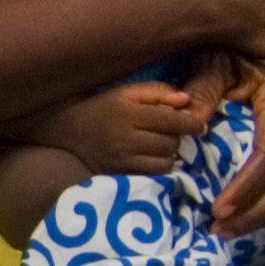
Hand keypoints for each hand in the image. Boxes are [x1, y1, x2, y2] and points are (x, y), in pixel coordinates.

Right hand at [2, 78, 205, 175]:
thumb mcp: (126, 92)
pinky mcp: (119, 173)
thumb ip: (157, 92)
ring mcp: (122, 158)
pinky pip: (154, 173)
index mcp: (128, 112)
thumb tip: (186, 101)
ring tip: (161, 145)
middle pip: (170, 142)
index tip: (199, 125)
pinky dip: (160, 166)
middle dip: (177, 137)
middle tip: (172, 132)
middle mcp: (126, 137)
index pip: (170, 120)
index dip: (191, 123)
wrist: (65, 129)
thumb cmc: (101, 107)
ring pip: (165, 160)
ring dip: (169, 153)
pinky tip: (153, 157)